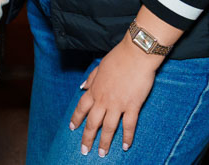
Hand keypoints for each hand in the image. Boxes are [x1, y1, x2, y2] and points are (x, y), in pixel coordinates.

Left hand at [69, 36, 160, 155]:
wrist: (136, 54)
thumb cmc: (118, 58)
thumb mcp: (99, 66)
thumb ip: (91, 78)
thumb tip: (82, 87)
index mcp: (95, 89)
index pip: (82, 107)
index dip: (76, 119)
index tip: (72, 128)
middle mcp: (103, 99)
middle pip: (93, 122)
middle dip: (87, 137)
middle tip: (84, 150)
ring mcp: (118, 104)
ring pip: (109, 128)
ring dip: (105, 142)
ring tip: (102, 153)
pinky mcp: (132, 106)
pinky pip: (129, 125)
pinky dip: (127, 137)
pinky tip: (126, 146)